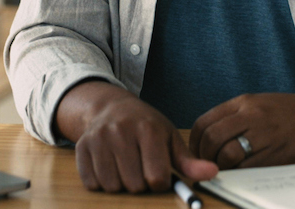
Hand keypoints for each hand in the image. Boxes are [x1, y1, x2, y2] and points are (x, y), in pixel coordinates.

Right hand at [61, 82, 217, 192]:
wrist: (110, 107)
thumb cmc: (145, 125)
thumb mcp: (169, 137)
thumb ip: (189, 160)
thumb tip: (212, 172)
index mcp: (148, 129)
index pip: (156, 177)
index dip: (160, 181)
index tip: (158, 172)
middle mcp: (121, 132)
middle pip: (134, 185)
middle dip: (140, 183)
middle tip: (140, 167)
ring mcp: (98, 139)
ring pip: (112, 186)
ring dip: (120, 184)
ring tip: (125, 167)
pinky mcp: (81, 148)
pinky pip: (92, 183)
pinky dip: (101, 182)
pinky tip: (109, 166)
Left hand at [190, 91, 294, 169]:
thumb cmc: (291, 112)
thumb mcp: (259, 102)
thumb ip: (234, 115)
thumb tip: (209, 136)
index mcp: (244, 102)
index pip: (205, 121)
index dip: (194, 141)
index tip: (196, 150)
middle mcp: (251, 116)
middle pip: (212, 138)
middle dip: (204, 155)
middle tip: (206, 164)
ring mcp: (263, 135)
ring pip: (226, 155)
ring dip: (220, 166)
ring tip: (223, 169)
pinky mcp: (275, 154)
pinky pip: (246, 168)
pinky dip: (237, 173)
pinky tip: (240, 172)